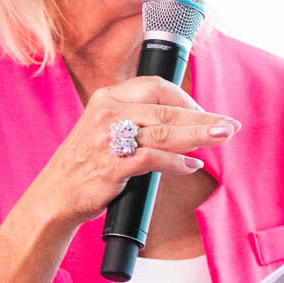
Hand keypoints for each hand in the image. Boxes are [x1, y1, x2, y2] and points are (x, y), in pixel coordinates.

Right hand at [24, 76, 238, 230]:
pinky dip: (177, 163)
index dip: (185, 98)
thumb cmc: (85, 165)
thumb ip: (137, 120)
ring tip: (222, 137)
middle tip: (229, 124)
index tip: (204, 111)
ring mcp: (108, 139)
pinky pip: (154, 159)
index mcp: (106, 98)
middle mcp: (107, 113)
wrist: (54, 196)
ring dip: (199, 134)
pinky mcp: (112, 165)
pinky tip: (191, 166)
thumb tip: (182, 123)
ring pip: (165, 131)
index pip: (155, 86)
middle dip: (203, 116)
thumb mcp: (105, 130)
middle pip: (167, 108)